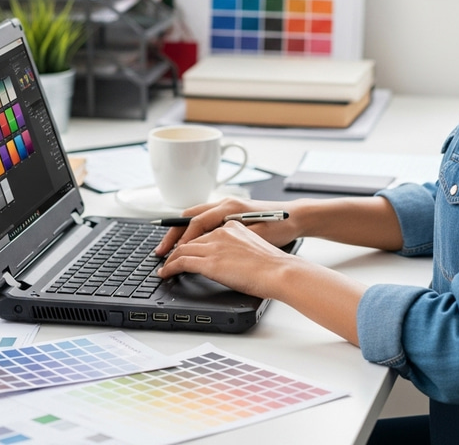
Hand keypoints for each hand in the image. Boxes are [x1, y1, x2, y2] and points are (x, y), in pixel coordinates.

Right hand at [153, 197, 298, 258]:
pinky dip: (194, 233)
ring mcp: (228, 208)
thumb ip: (231, 240)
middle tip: (160, 251)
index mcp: (230, 207)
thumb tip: (207, 247)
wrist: (297, 219)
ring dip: (182, 234)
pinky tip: (190, 245)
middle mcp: (226, 204)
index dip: (182, 240)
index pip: (196, 222)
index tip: (172, 255)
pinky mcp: (232, 215)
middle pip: (190, 217)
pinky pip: (205, 221)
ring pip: (196, 219)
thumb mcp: (256, 235)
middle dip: (173, 234)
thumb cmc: (281, 226)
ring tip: (170, 250)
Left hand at [157, 217, 294, 297]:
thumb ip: (237, 242)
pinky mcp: (211, 261)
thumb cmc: (273, 261)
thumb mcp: (254, 241)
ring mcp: (215, 244)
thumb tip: (228, 255)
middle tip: (164, 252)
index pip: (201, 221)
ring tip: (164, 266)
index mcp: (233, 221)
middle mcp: (222, 228)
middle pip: (188, 231)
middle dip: (173, 242)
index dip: (186, 231)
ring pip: (183, 247)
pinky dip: (170, 267)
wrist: (280, 269)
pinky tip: (166, 273)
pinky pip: (182, 261)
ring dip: (170, 257)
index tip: (179, 240)